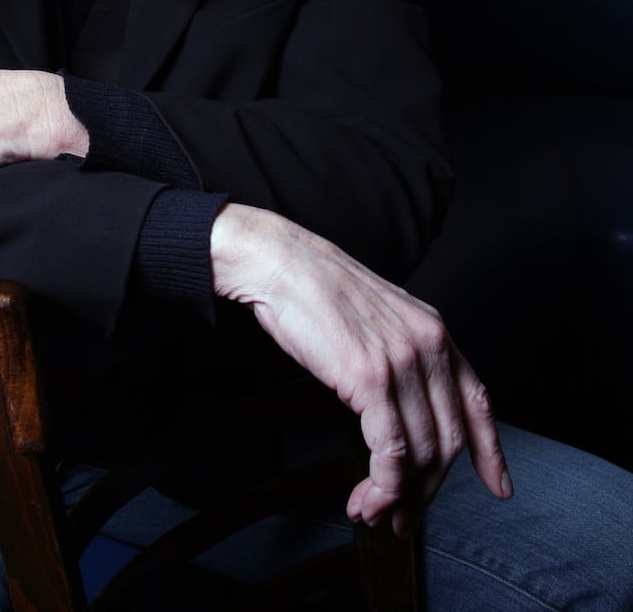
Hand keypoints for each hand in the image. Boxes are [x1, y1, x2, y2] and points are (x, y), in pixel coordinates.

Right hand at [210, 203, 511, 536]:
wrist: (282, 263)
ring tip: (373, 512)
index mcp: (434, 331)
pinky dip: (383, 486)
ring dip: (399, 497)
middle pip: (450, 440)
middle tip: (402, 518)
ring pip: (423, 453)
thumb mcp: (379, 319)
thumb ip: (403, 356)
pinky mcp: (371, 379)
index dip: (492, 451)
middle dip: (429, 490)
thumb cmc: (319, 291)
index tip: (499, 486)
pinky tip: (366, 496)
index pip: (478, 401)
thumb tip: (407, 407)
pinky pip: (391, 452)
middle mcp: (429, 346)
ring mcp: (403, 362)